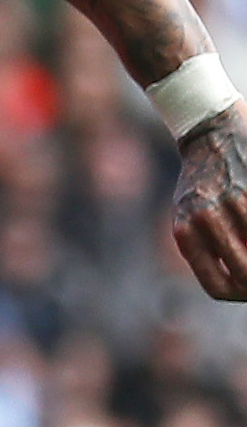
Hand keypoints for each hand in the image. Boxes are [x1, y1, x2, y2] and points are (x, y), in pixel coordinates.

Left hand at [175, 115, 246, 300]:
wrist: (210, 132)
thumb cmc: (202, 181)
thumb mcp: (188, 215)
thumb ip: (205, 247)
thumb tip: (235, 282)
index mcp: (185, 232)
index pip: (218, 286)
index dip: (240, 294)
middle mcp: (205, 219)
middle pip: (246, 274)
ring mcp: (233, 201)